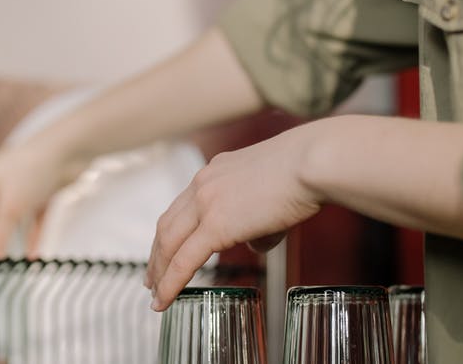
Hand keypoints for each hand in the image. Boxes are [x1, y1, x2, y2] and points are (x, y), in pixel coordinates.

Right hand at [0, 141, 81, 257]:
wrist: (69, 150)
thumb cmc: (32, 170)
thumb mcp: (10, 208)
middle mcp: (1, 176)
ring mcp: (24, 182)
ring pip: (12, 212)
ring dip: (10, 233)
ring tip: (6, 257)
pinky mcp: (44, 188)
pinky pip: (34, 215)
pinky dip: (33, 234)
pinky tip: (33, 255)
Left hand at [145, 120, 327, 310]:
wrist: (312, 162)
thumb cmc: (306, 172)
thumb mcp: (271, 192)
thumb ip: (256, 219)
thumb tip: (253, 243)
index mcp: (214, 172)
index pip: (182, 206)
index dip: (171, 232)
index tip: (165, 250)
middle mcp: (203, 183)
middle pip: (167, 225)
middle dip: (156, 255)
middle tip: (151, 278)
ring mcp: (205, 202)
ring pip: (168, 243)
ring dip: (159, 271)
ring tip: (155, 294)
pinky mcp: (216, 225)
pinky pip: (184, 261)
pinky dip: (170, 282)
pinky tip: (164, 300)